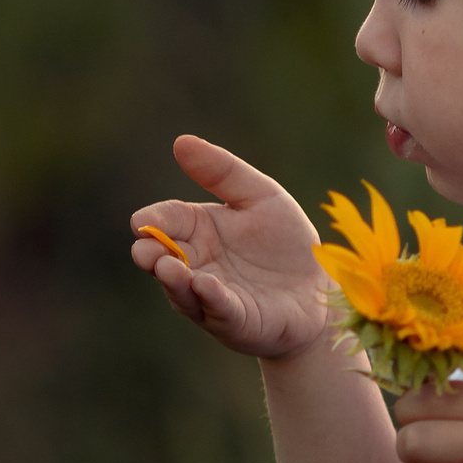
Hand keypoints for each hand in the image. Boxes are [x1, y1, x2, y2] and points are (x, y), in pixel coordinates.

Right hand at [130, 135, 332, 359]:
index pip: (167, 221)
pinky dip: (211, 298)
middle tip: (146, 250)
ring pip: (182, 290)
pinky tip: (206, 285)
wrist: (320, 286)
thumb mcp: (260, 196)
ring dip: (173, 280)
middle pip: (163, 259)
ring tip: (168, 267)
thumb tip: (180, 142)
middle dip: (150, 255)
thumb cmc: (285, 241)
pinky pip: (220, 310)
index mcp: (199, 231)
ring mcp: (212, 297)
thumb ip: (222, 172)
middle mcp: (198, 265)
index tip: (142, 222)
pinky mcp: (237, 321)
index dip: (153, 222)